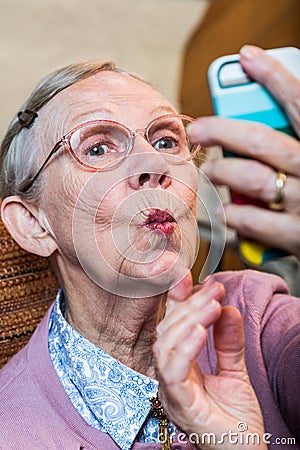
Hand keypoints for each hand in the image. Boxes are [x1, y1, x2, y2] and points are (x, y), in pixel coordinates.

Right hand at [153, 271, 265, 448]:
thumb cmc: (235, 420)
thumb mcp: (234, 371)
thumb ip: (229, 342)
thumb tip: (228, 309)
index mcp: (180, 365)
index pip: (173, 325)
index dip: (177, 299)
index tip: (187, 276)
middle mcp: (170, 375)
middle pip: (167, 331)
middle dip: (189, 305)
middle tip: (214, 289)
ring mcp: (171, 390)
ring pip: (165, 346)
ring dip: (187, 320)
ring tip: (211, 305)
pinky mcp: (180, 404)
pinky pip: (173, 371)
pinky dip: (184, 347)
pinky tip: (199, 330)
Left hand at [188, 45, 299, 258]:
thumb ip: (294, 140)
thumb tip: (262, 120)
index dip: (273, 77)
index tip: (246, 57)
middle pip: (261, 140)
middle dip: (222, 131)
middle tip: (198, 130)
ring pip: (252, 179)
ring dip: (223, 173)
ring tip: (210, 173)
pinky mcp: (298, 238)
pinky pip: (252, 222)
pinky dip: (232, 215)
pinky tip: (224, 211)